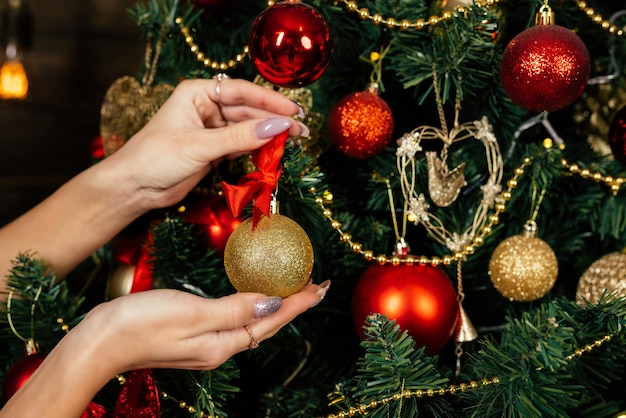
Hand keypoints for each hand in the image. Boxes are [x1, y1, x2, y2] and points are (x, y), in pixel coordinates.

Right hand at [0, 282, 329, 417]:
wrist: (98, 342)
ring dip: (274, 304)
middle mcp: (219, 347)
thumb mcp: (193, 312)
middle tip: (314, 285)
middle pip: (266, 324)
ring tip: (292, 289)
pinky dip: (250, 304)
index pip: (272, 320)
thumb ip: (235, 308)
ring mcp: (205, 344)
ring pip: (251, 322)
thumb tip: (273, 303)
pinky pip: (233, 319)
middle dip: (293, 305)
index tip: (321, 286)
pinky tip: (251, 295)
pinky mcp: (191, 335)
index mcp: (223, 343)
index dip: (298, 303)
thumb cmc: (141, 323)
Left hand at [105, 78, 306, 211]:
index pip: (241, 91)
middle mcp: (206, 107)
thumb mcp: (199, 145)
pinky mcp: (214, 149)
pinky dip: (257, 149)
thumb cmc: (155, 157)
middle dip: (274, 120)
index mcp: (198, 93)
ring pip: (248, 128)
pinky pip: (242, 145)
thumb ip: (239, 137)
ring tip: (296, 141)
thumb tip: (278, 128)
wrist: (134, 188)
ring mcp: (211, 129)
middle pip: (248, 110)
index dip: (270, 100)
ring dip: (270, 135)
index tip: (293, 111)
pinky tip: (275, 151)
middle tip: (302, 131)